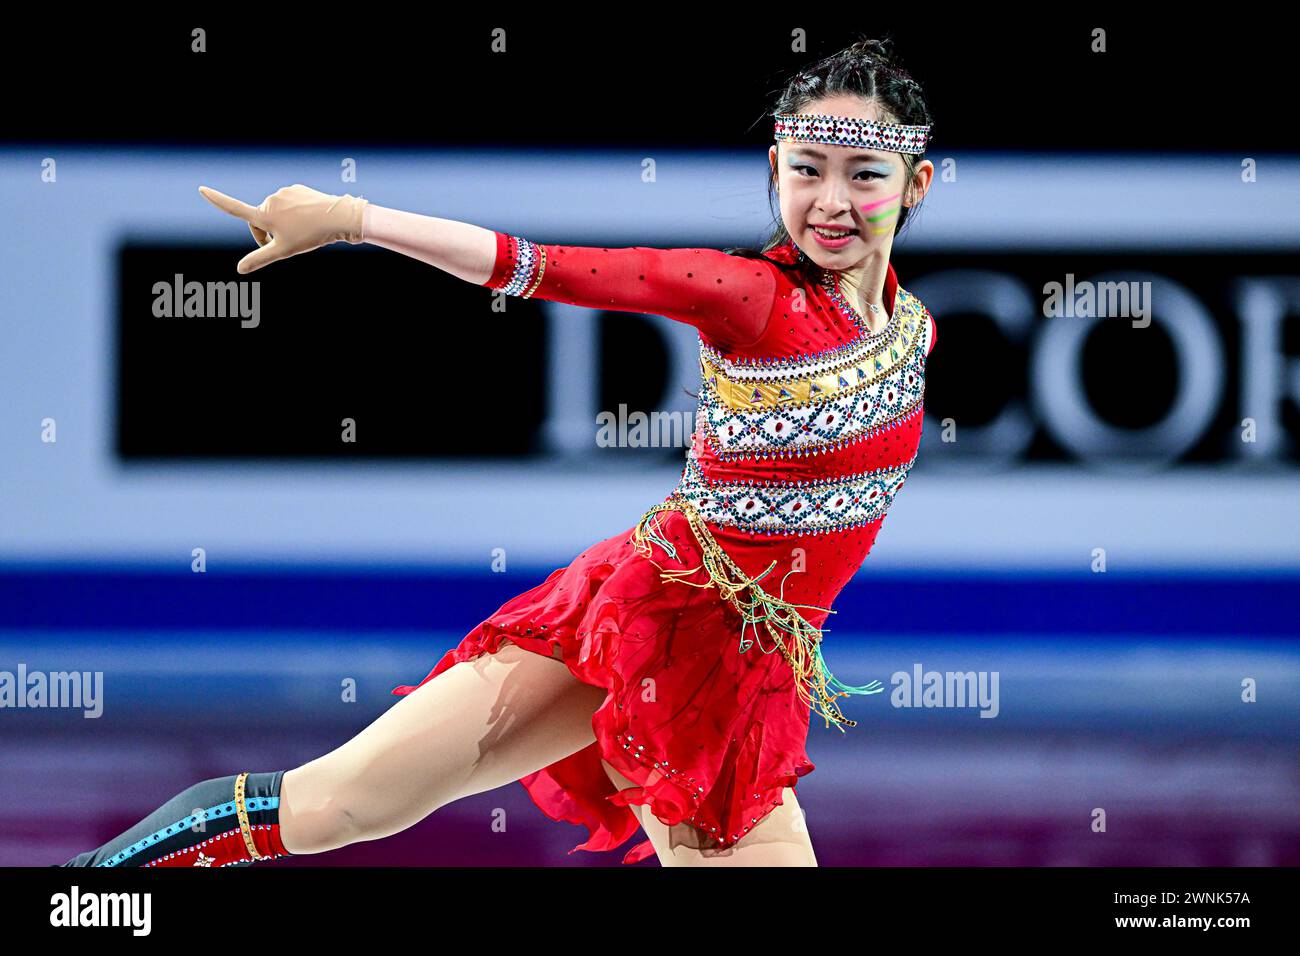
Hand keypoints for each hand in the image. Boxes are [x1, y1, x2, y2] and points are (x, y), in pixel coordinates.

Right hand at [198, 183, 368, 273]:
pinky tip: (307, 220)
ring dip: (281, 223)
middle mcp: (270, 201)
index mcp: (264, 215)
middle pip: (260, 220)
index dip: (217, 200)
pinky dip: (293, 214)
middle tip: (283, 245)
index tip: (202, 189)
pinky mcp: (296, 189)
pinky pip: (289, 204)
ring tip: (300, 232)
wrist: (337, 217)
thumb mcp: (283, 251)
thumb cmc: (309, 236)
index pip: (235, 208)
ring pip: (276, 212)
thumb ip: (259, 259)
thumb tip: (239, 270)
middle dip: (266, 233)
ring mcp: (283, 193)